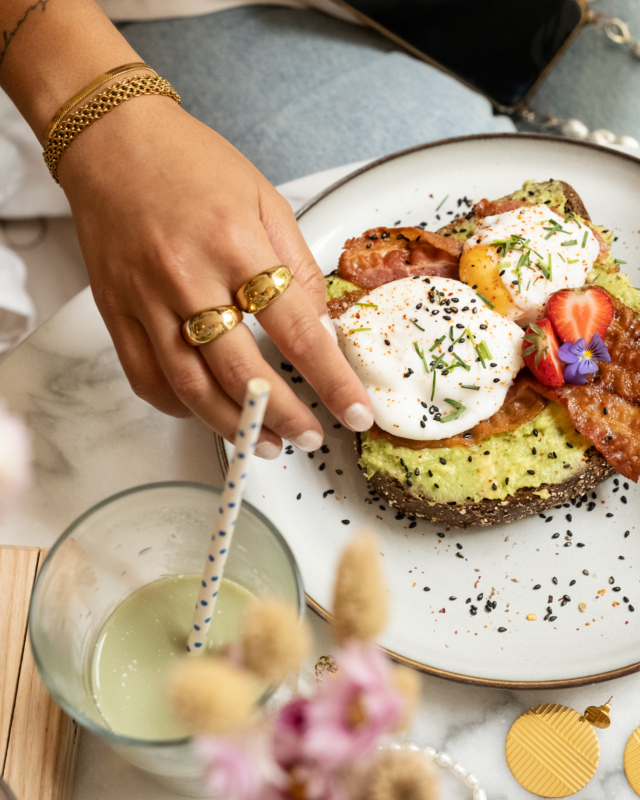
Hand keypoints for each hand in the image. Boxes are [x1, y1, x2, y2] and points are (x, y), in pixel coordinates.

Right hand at [58, 96, 373, 456]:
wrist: (112, 140)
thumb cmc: (193, 164)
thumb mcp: (266, 201)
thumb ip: (296, 268)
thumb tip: (321, 330)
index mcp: (236, 243)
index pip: (296, 330)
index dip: (331, 380)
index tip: (356, 413)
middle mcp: (188, 276)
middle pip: (242, 371)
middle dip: (283, 415)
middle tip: (310, 438)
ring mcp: (146, 299)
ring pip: (191, 387)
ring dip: (234, 425)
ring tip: (266, 443)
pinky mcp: (115, 311)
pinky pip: (146, 378)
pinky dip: (179, 407)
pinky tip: (208, 413)